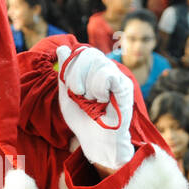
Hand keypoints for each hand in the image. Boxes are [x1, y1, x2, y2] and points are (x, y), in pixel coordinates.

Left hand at [56, 44, 135, 170]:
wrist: (95, 141)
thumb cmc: (83, 120)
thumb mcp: (67, 95)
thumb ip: (65, 72)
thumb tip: (63, 47)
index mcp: (92, 70)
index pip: (80, 51)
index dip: (71, 67)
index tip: (71, 88)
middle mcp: (106, 69)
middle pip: (88, 52)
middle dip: (76, 75)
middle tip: (79, 95)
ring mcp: (117, 76)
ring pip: (98, 61)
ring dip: (88, 86)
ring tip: (92, 101)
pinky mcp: (124, 86)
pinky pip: (108, 74)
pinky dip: (98, 88)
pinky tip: (102, 101)